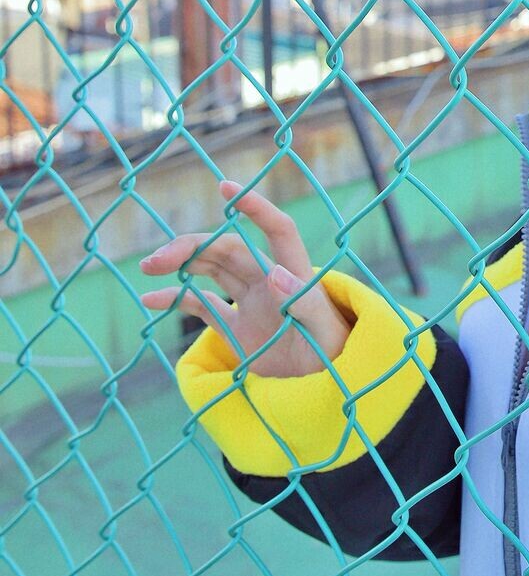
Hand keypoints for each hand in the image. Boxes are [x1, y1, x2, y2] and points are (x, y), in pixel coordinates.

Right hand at [138, 178, 352, 378]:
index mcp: (295, 275)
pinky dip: (176, 300)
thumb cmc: (333, 355)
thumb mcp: (324, 332)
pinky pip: (202, 306)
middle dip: (192, 246)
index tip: (226, 188)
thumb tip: (275, 275)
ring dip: (181, 263)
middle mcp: (269, 281)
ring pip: (211, 269)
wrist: (325, 387)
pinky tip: (150, 298)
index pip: (277, 230)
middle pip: (228, 249)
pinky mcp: (237, 328)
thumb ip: (303, 304)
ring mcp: (251, 302)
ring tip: (149, 267)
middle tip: (156, 260)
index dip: (255, 206)